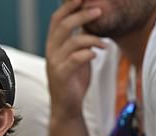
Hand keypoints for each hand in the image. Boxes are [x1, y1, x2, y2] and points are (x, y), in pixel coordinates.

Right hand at [46, 0, 104, 117]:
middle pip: (63, 25)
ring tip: (104, 41)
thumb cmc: (73, 79)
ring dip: (91, 37)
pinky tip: (98, 53)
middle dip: (82, 15)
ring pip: (71, 41)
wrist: (66, 106)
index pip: (57, 19)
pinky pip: (75, 59)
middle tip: (99, 10)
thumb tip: (89, 20)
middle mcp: (51, 52)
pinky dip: (89, 53)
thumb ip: (80, 39)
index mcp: (53, 45)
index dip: (68, 6)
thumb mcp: (76, 54)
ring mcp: (55, 64)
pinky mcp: (62, 75)